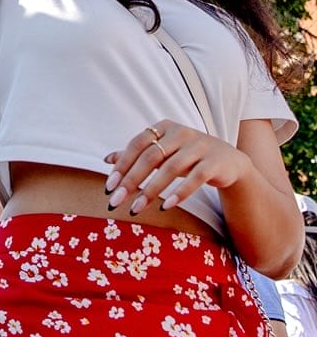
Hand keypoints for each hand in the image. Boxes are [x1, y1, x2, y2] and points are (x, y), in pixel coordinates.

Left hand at [105, 120, 252, 215]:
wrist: (229, 162)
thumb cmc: (188, 157)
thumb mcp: (163, 153)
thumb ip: (137, 155)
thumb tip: (108, 160)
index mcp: (164, 127)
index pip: (137, 144)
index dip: (122, 165)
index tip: (109, 187)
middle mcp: (181, 133)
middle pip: (151, 156)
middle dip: (131, 181)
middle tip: (116, 201)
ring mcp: (199, 146)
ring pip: (170, 168)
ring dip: (151, 190)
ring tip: (136, 208)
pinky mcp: (214, 162)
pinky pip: (195, 178)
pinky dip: (179, 192)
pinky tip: (165, 206)